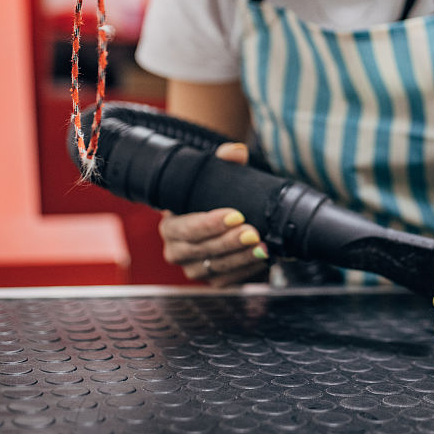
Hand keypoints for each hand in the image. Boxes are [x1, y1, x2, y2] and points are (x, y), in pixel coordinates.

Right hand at [157, 142, 269, 285]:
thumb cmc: (217, 200)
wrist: (229, 224)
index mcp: (171, 224)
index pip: (185, 227)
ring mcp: (194, 269)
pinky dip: (246, 271)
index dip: (209, 224)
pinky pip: (227, 282)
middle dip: (228, 242)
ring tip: (262, 246)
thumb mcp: (218, 177)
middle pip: (200, 250)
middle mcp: (177, 250)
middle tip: (252, 231)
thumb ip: (224, 159)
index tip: (235, 215)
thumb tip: (236, 152)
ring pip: (215, 268)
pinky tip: (261, 259)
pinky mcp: (212, 282)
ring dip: (240, 258)